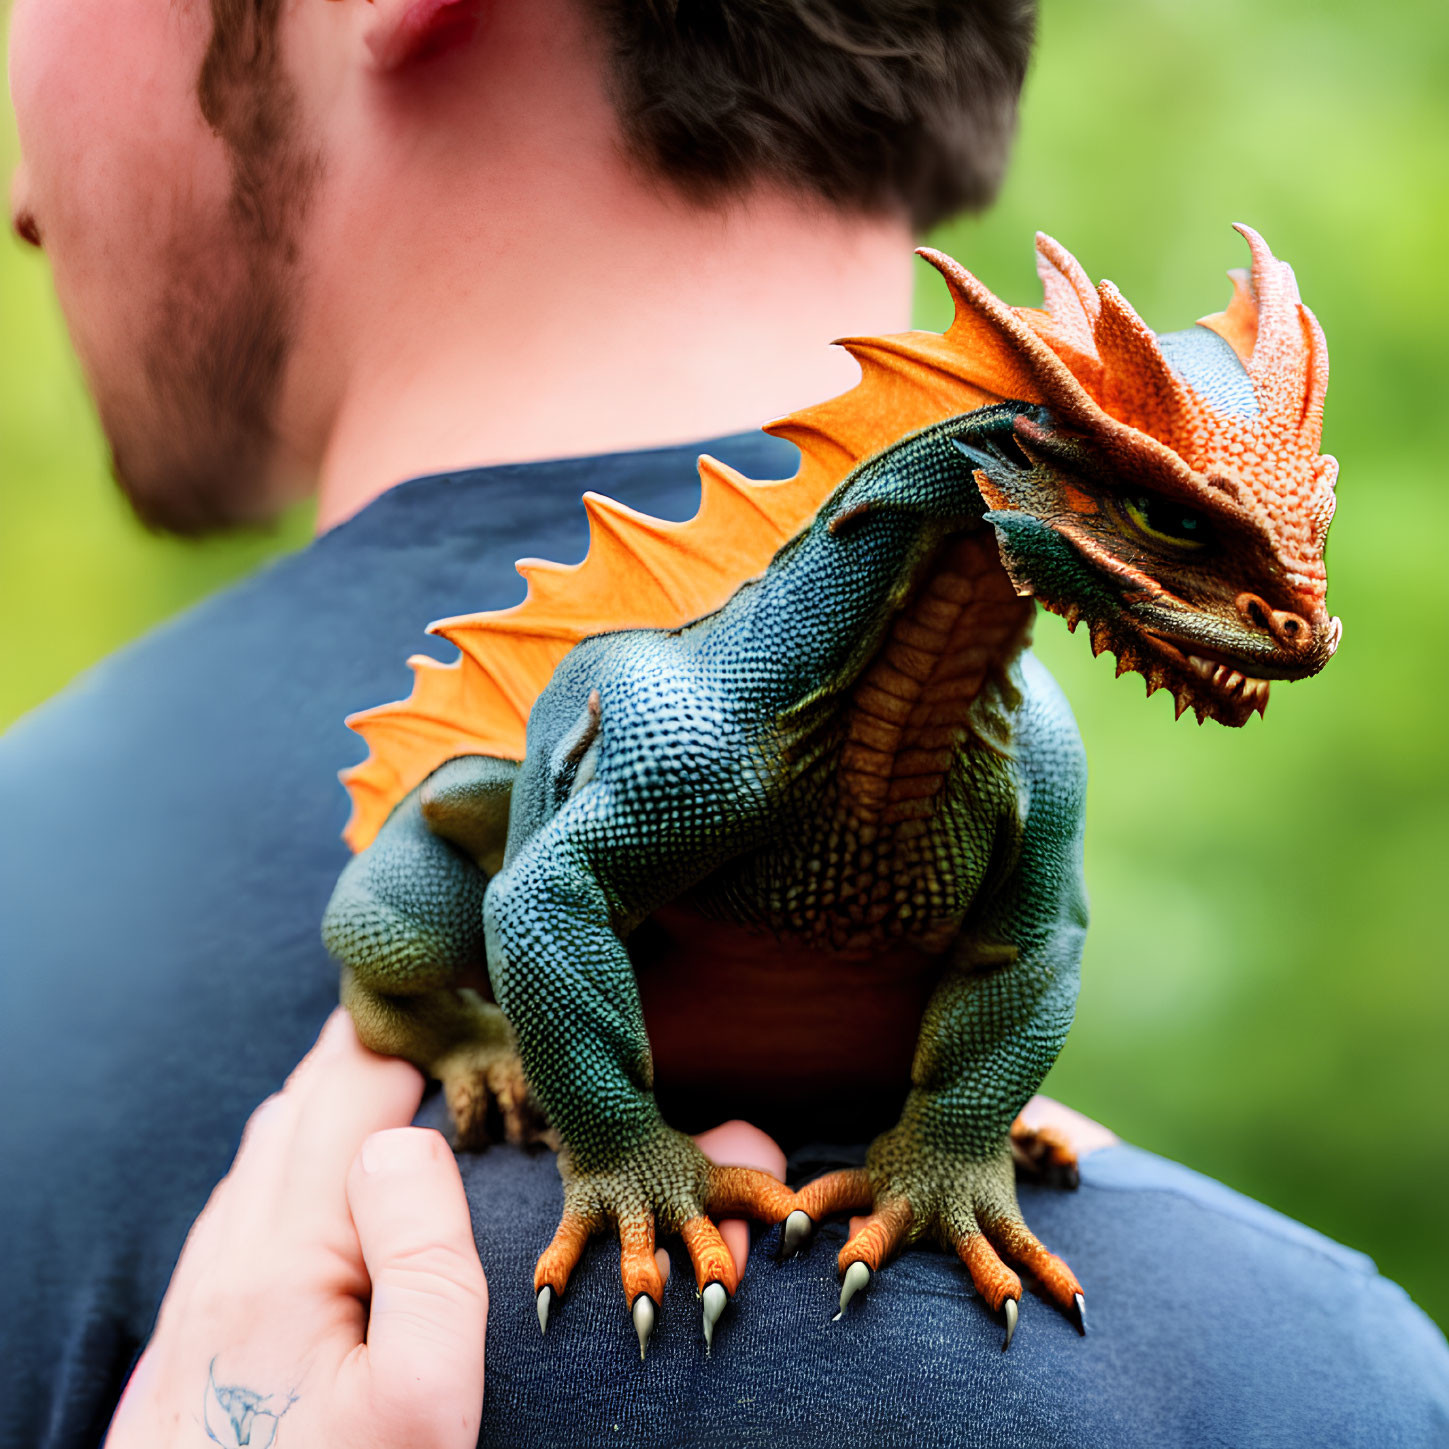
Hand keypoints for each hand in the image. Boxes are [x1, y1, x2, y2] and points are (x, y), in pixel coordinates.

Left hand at [105, 1010, 487, 1448]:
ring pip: (265, 1155)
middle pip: (300, 1107)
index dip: (408, 1031)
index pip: (347, 1088)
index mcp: (283, 1254)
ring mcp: (201, 1299)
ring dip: (329, 1104)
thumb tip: (406, 1140)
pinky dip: (296, 1162)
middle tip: (442, 1026)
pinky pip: (243, 1210)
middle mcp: (228, 1258)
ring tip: (396, 1083)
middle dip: (371, 1052)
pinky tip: (326, 1183)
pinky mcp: (192, 1342)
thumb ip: (425, 1254)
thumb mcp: (423, 1404)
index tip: (465, 1000)